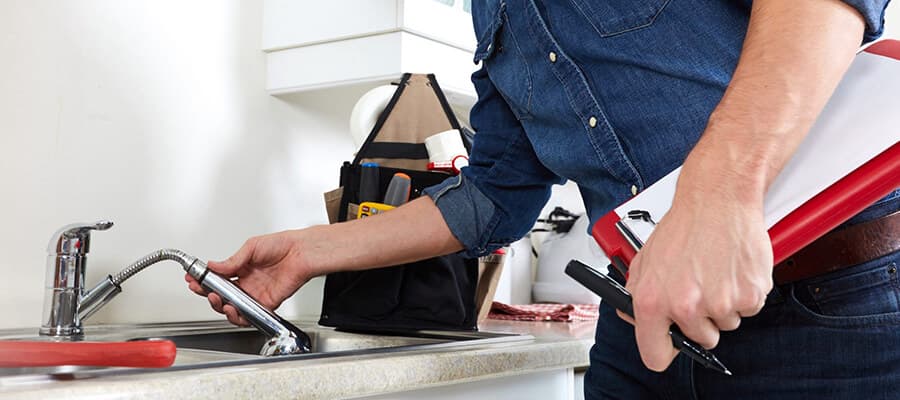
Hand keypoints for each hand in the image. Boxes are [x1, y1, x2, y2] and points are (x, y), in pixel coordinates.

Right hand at [185, 230, 315, 326]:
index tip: (192, 279)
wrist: (301, 253)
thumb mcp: (252, 247)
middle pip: (222, 295)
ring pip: (232, 308)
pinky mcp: (266, 304)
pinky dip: (238, 316)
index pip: (217, 279)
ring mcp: (255, 294)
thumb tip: (213, 266)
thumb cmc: (282, 245)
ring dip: (220, 306)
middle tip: (200, 289)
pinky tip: (231, 309)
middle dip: (207, 294)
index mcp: (242, 269)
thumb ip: (232, 261)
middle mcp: (247, 283)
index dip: (204, 281)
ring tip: (215, 298)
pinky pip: (249, 316)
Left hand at [622, 178, 773, 371]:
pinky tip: (731, 269)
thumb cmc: (684, 226)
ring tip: (715, 272)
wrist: (717, 199)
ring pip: (727, 324)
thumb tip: (633, 317)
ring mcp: (720, 303)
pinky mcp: (749, 295)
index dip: (664, 351)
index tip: (669, 344)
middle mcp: (686, 306)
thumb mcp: (644, 260)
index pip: (655, 355)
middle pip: (701, 340)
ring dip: (723, 305)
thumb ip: (636, 293)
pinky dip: (744, 294)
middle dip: (701, 320)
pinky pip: (748, 309)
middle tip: (699, 288)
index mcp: (653, 302)